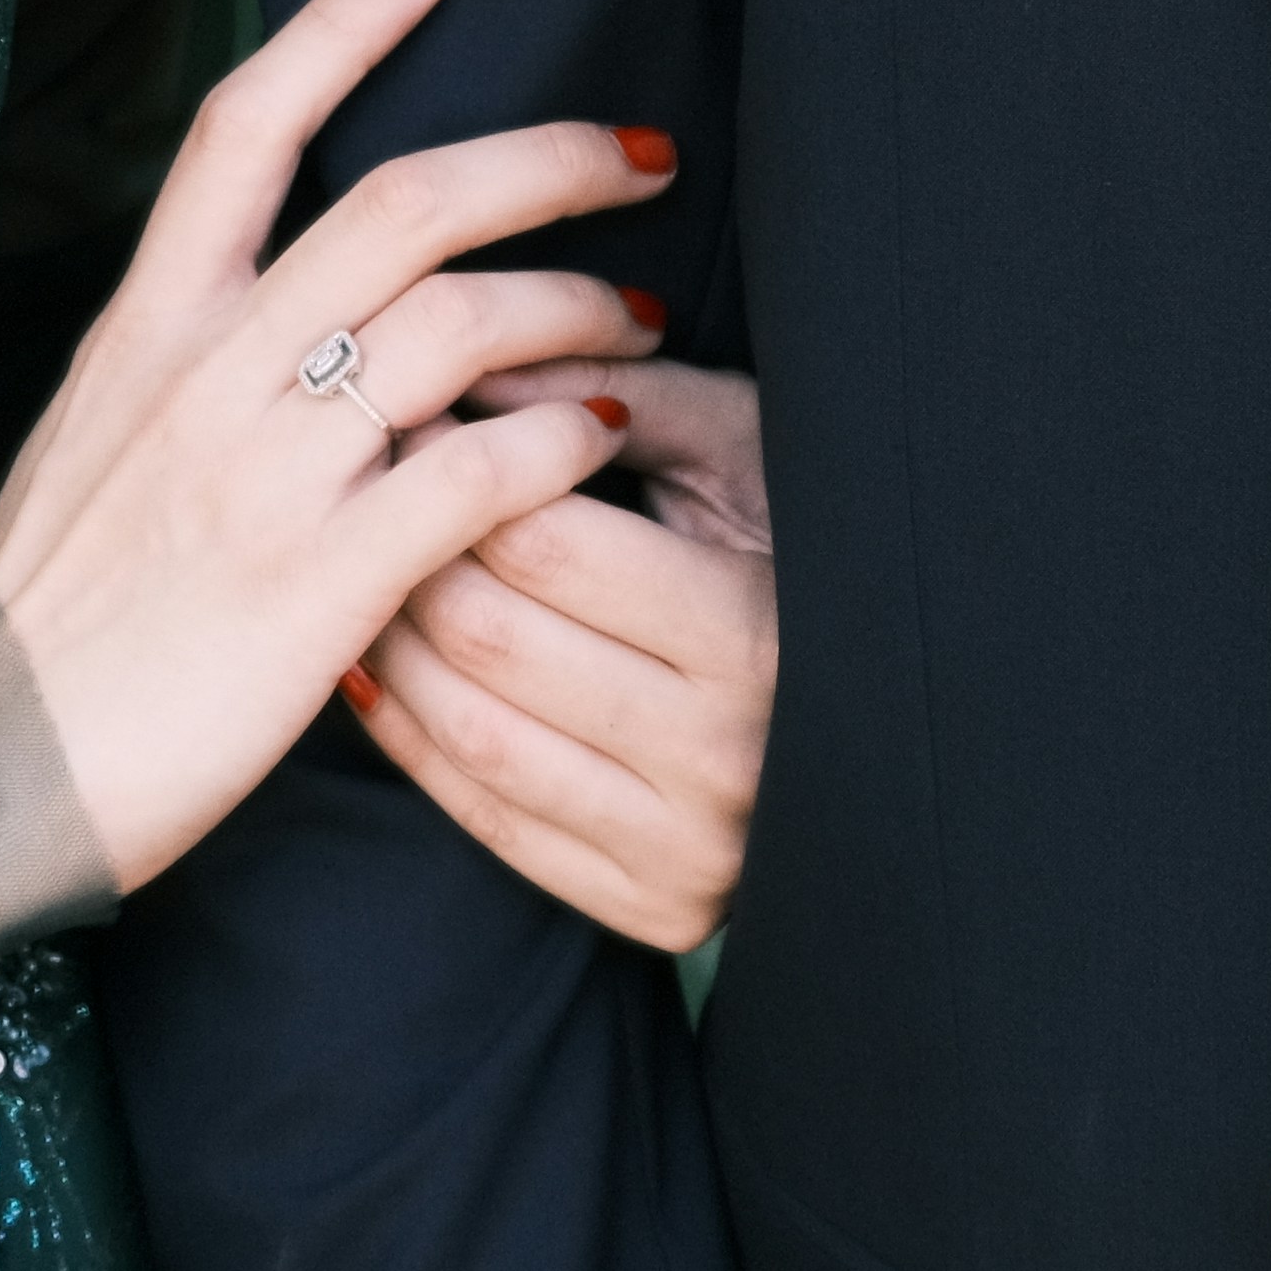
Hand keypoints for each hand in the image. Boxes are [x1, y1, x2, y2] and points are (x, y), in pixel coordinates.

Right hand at [0, 0, 667, 889]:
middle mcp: (210, 370)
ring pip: (461, 325)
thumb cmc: (50, 620)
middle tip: (641, 155)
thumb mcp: (92, 445)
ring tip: (638, 325)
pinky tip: (602, 440)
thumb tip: (278, 316)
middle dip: (547, 158)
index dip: (342, 24)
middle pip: (406, 202)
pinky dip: (560, 442)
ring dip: (578, 308)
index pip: (245, 123)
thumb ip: (185, 369)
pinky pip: (479, 475)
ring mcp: (267, 472)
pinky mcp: (322, 583)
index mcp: (148, 324)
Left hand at [347, 362, 774, 947]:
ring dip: (391, 638)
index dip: (458, 470)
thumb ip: (627, 396)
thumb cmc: (810, 555)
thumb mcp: (750, 456)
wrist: (903, 730)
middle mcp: (722, 754)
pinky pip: (486, 815)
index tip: (416, 419)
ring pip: (471, 730)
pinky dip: (410, 736)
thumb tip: (477, 365)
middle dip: (408, 548)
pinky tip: (381, 664)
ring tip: (367, 565)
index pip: (545, 544)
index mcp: (756, 633)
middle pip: (492, 635)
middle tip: (369, 486)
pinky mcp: (651, 904)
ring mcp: (684, 844)